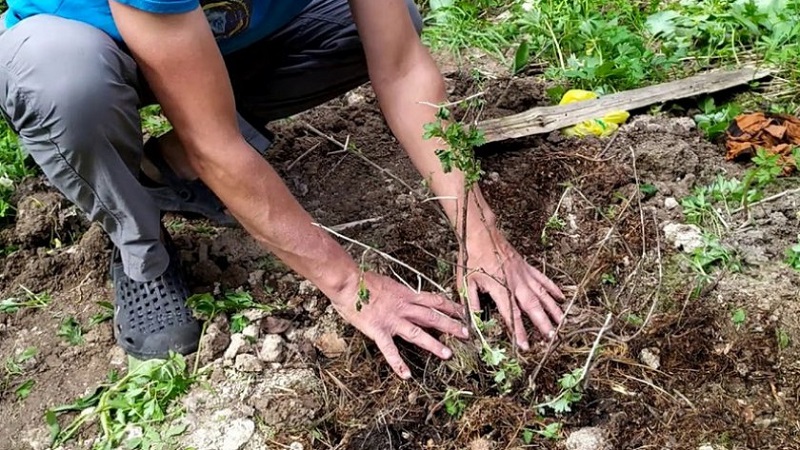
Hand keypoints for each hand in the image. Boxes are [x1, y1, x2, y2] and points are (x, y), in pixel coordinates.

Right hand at [330, 272, 468, 378]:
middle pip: (432, 316)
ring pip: (418, 333)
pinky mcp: (378, 331)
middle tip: (466, 334)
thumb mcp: (389, 284)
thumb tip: (408, 296)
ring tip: (448, 354)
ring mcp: (392, 320)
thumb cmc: (365, 281)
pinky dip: (398, 363)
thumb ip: (400, 293)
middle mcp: (404, 307)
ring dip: (434, 344)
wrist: (349, 283)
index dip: (450, 306)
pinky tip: (406, 375)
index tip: (463, 312)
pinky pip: (390, 350)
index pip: (434, 300)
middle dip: (451, 325)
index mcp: (407, 295)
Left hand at [460, 226, 565, 349]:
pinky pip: (543, 279)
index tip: (525, 346)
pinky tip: (562, 298)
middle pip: (532, 307)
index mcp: (500, 288)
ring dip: (553, 309)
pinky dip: (553, 289)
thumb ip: (472, 303)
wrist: (481, 234)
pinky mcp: (527, 267)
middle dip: (543, 324)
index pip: (512, 314)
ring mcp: (523, 274)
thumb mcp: (465, 282)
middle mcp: (515, 283)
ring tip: (562, 323)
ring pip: (542, 294)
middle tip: (552, 338)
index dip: (519, 331)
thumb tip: (474, 322)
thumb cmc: (471, 258)